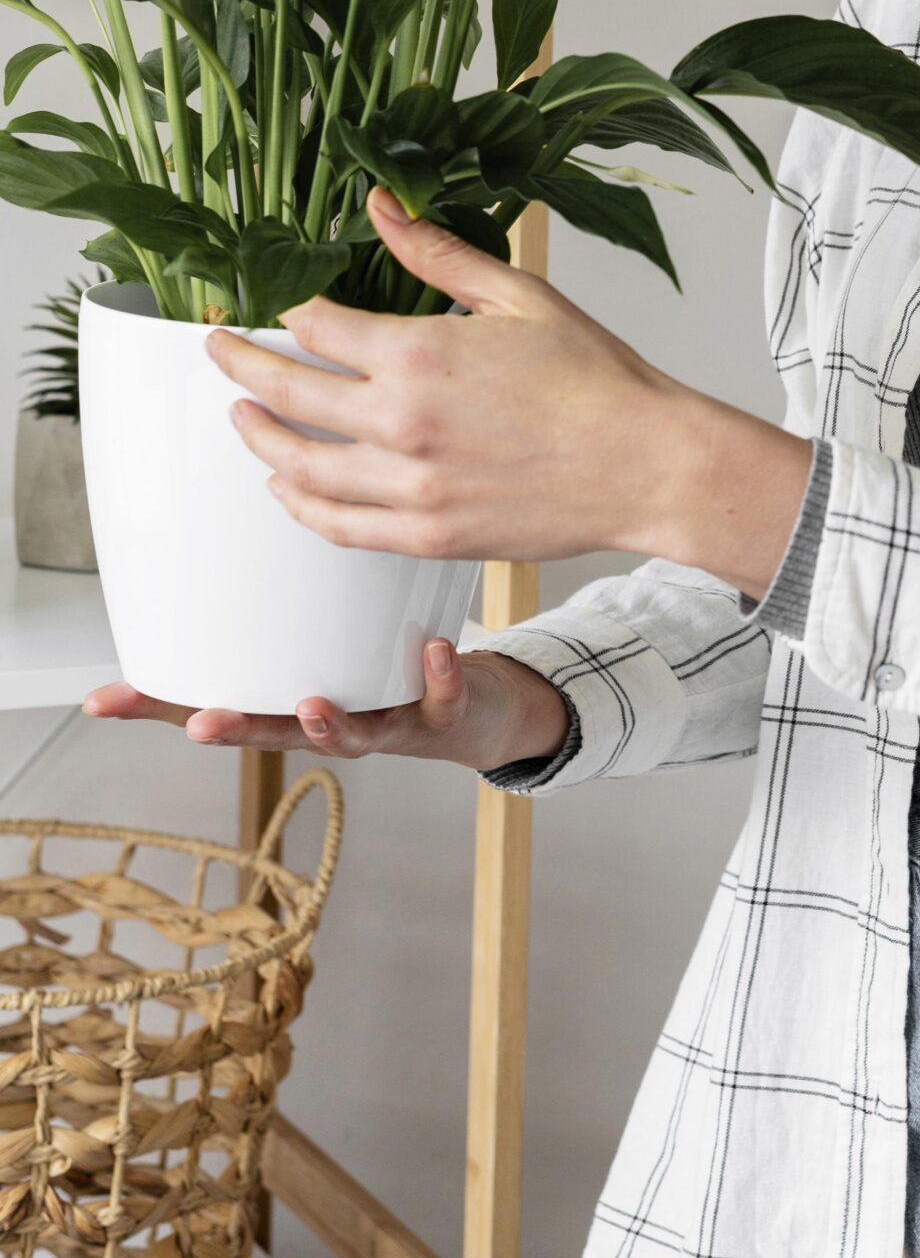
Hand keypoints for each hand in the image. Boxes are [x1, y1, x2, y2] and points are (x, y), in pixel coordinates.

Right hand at [81, 638, 574, 773]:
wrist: (477, 709)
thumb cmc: (388, 659)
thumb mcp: (331, 630)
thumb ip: (290, 598)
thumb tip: (241, 523)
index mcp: (291, 694)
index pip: (213, 701)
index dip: (157, 707)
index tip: (102, 702)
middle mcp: (332, 715)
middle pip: (270, 731)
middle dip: (234, 729)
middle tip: (200, 724)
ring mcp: (387, 721)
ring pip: (353, 735)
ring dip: (329, 725)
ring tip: (312, 705)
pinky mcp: (442, 711)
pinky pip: (439, 696)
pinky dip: (436, 675)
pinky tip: (436, 649)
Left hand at [205, 185, 813, 594]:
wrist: (644, 463)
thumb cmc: (594, 378)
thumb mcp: (517, 296)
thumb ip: (436, 255)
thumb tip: (380, 207)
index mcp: (419, 355)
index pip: (316, 326)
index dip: (284, 308)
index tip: (270, 300)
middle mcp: (400, 424)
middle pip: (286, 395)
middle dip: (240, 367)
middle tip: (218, 349)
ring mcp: (408, 488)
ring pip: (298, 468)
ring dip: (259, 438)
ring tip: (244, 418)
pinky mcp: (424, 536)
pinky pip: (337, 525)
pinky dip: (300, 505)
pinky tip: (290, 486)